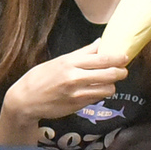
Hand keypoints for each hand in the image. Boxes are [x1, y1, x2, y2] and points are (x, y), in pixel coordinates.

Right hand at [3, 45, 128, 125]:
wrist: (25, 100)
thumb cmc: (40, 78)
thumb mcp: (59, 61)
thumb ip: (82, 53)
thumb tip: (100, 43)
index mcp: (70, 62)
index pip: (101, 58)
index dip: (117, 58)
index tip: (125, 56)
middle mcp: (74, 78)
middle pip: (109, 74)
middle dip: (121, 72)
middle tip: (122, 71)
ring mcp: (77, 94)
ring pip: (107, 89)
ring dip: (111, 85)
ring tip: (107, 82)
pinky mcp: (77, 106)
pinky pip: (97, 99)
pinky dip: (100, 94)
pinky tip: (95, 91)